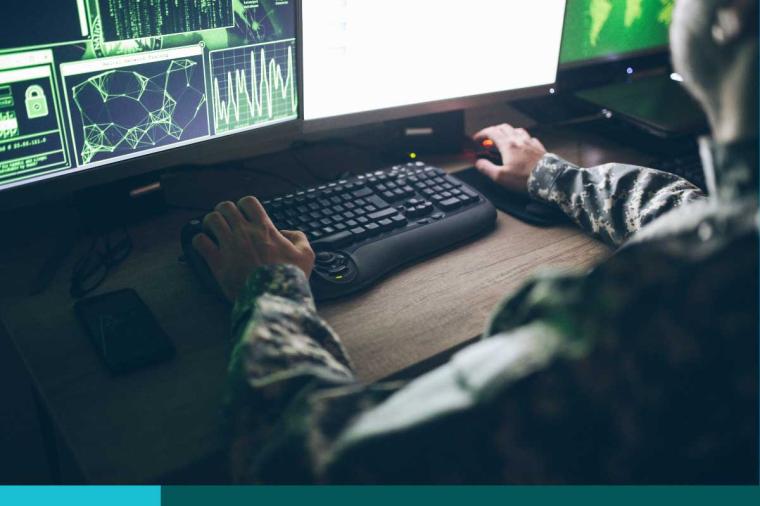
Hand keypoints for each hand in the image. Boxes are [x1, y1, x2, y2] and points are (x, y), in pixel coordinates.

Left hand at [192, 197, 314, 301]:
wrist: (275, 299)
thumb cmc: (290, 278)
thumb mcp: (306, 256)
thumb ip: (299, 238)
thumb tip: (287, 233)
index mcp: (264, 229)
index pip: (248, 202)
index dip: (244, 206)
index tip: (244, 215)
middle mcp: (245, 233)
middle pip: (225, 207)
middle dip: (224, 212)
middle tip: (226, 223)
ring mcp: (230, 246)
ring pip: (211, 219)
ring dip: (210, 223)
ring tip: (213, 232)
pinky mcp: (218, 262)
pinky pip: (200, 241)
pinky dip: (200, 241)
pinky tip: (205, 247)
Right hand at [473, 124, 546, 192]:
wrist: (548, 179)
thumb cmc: (525, 179)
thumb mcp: (500, 177)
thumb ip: (486, 168)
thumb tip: (478, 162)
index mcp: (508, 145)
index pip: (491, 132)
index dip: (481, 134)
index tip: (476, 139)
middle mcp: (519, 140)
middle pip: (503, 127)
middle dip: (493, 131)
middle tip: (488, 139)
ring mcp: (530, 143)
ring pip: (516, 130)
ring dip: (507, 132)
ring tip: (504, 140)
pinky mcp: (539, 148)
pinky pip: (529, 138)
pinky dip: (521, 138)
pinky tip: (521, 145)